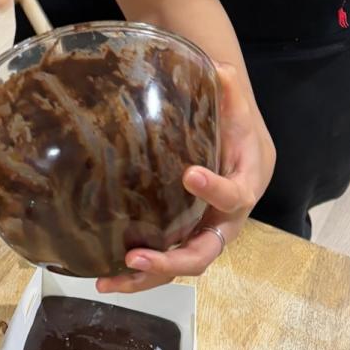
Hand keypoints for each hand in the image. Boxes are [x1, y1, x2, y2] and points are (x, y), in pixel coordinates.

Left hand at [96, 61, 276, 294]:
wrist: (240, 145)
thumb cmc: (237, 127)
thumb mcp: (237, 106)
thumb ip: (229, 91)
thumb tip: (218, 69)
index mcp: (245, 187)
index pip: (235, 195)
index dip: (215, 189)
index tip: (189, 174)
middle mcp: (225, 222)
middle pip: (204, 252)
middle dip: (171, 261)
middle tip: (137, 257)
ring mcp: (203, 234)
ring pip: (180, 267)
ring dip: (146, 278)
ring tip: (108, 280)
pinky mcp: (184, 238)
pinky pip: (166, 261)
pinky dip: (139, 273)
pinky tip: (105, 275)